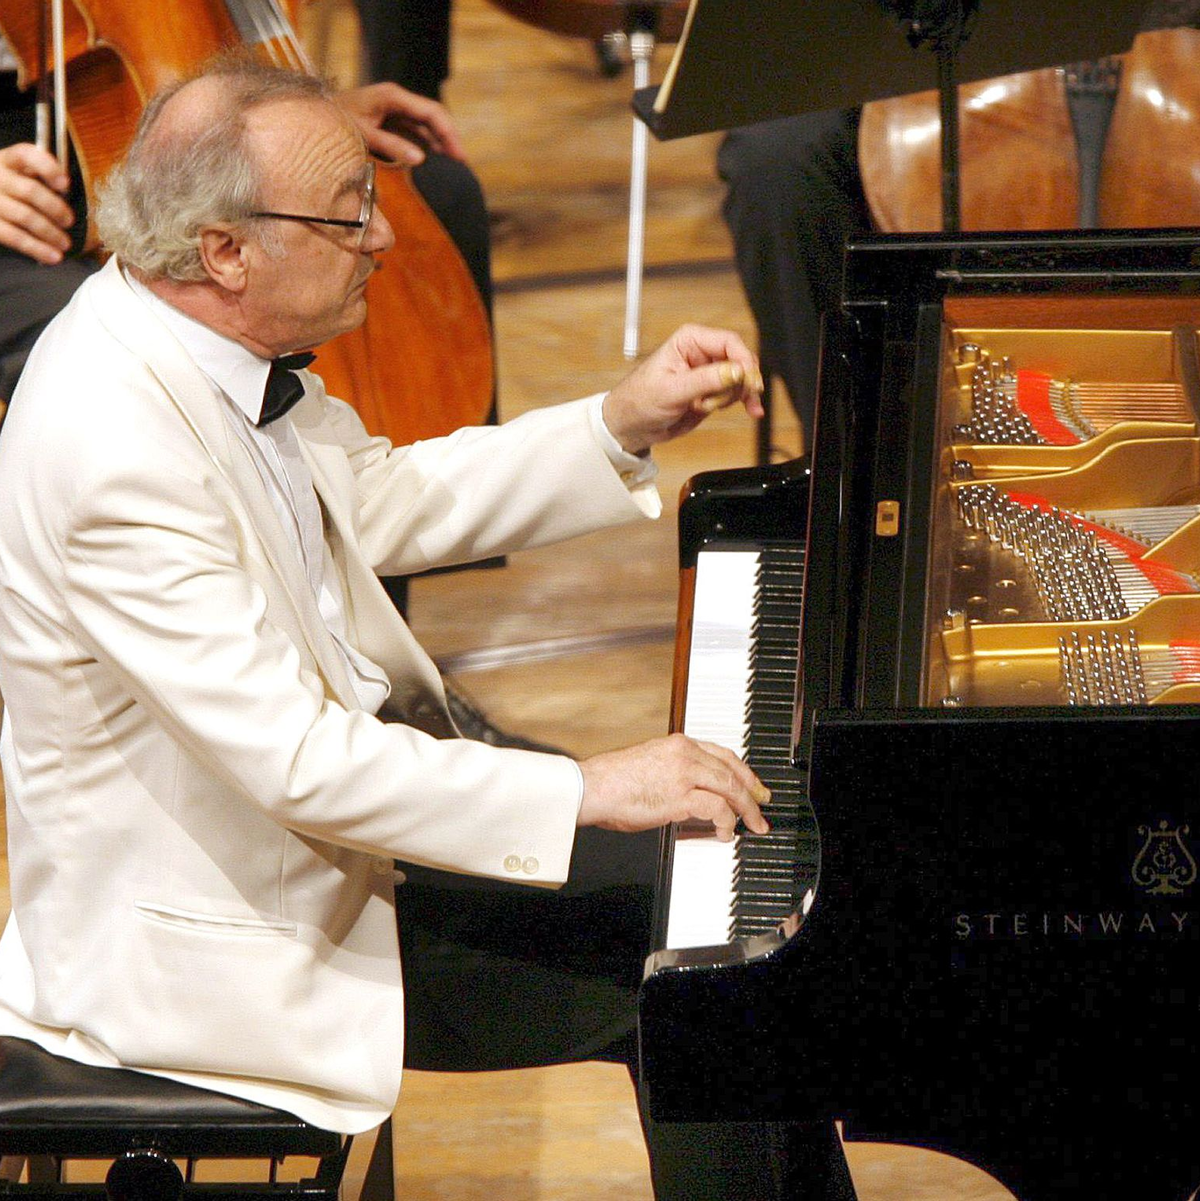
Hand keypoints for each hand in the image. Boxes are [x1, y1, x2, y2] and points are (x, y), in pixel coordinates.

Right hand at [0, 143, 73, 264]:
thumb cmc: (10, 190)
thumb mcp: (20, 175)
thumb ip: (40, 178)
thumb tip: (65, 192)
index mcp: (7, 160)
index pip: (26, 155)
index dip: (47, 168)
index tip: (65, 184)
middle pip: (29, 191)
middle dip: (55, 208)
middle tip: (69, 221)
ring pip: (25, 216)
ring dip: (50, 232)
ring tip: (65, 243)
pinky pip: (14, 237)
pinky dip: (37, 248)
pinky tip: (53, 256)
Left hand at [336, 83, 466, 165]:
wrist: (315, 114)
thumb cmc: (335, 121)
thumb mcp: (362, 135)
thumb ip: (391, 146)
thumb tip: (421, 159)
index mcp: (393, 96)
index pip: (431, 112)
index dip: (448, 132)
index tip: (459, 154)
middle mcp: (397, 100)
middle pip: (433, 116)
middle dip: (448, 137)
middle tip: (461, 162)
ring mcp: (394, 110)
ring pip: (426, 125)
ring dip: (440, 142)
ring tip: (453, 164)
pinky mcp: (390, 121)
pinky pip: (415, 132)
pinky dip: (426, 145)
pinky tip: (435, 160)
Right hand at [578, 734, 769, 841]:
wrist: (592, 786)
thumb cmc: (613, 782)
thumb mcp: (650, 765)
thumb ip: (674, 772)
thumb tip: (691, 793)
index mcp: (678, 743)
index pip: (723, 754)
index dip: (744, 771)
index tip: (753, 786)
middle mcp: (685, 753)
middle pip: (733, 770)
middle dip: (753, 793)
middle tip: (761, 808)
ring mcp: (684, 773)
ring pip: (731, 787)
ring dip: (746, 810)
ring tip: (751, 825)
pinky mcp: (680, 795)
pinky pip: (717, 808)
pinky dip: (727, 822)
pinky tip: (725, 833)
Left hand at [601, 323, 764, 454]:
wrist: (632, 425)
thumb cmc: (640, 400)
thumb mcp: (672, 390)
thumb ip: (705, 380)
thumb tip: (735, 371)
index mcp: (690, 341)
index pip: (729, 342)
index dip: (743, 361)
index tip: (748, 380)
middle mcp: (702, 353)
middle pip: (740, 360)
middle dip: (740, 381)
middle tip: (737, 398)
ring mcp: (709, 373)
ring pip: (740, 379)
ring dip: (732, 396)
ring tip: (707, 407)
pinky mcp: (712, 391)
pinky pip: (736, 393)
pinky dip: (743, 402)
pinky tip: (751, 410)